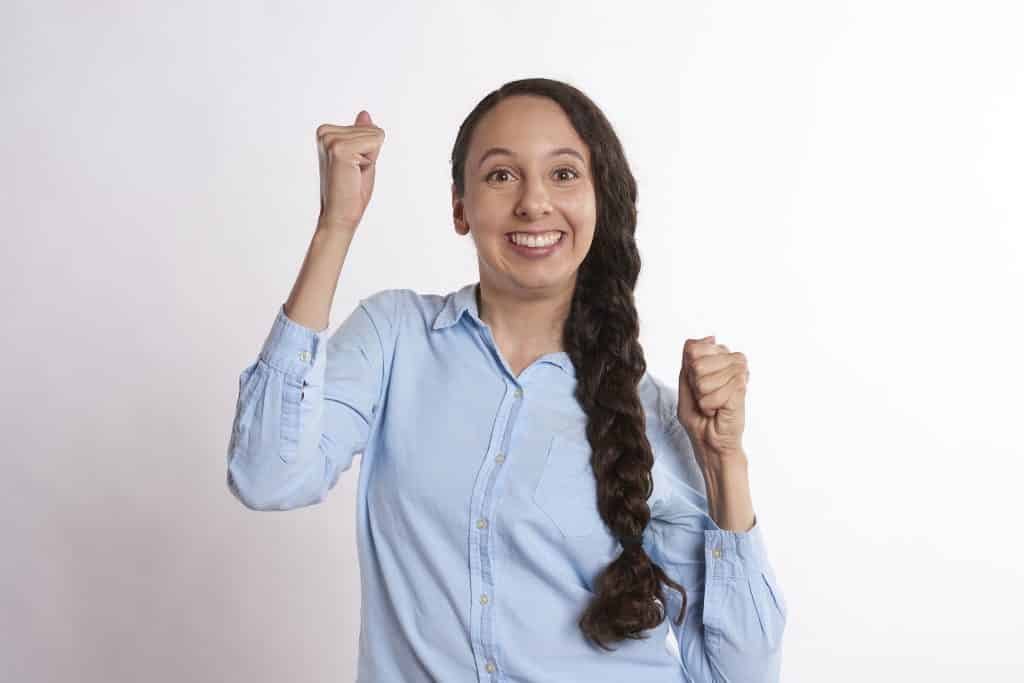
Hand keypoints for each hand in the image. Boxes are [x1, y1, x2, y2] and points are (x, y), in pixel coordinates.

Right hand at [315, 110, 385, 229]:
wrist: (340, 215)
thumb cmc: (349, 191)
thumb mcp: (361, 157)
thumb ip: (362, 135)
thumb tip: (364, 114)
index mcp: (326, 132)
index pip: (368, 128)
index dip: (368, 151)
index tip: (353, 167)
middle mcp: (325, 132)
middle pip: (373, 129)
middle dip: (370, 154)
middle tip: (353, 172)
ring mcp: (331, 139)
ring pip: (375, 136)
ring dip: (369, 159)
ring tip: (352, 173)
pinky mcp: (339, 148)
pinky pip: (375, 142)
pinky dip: (370, 161)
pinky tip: (353, 173)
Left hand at [676, 335, 749, 464]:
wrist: (712, 444)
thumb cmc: (699, 420)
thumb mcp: (685, 387)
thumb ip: (690, 362)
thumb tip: (711, 338)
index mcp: (716, 359)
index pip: (693, 347)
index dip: (687, 369)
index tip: (694, 386)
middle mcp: (729, 362)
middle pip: (696, 361)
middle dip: (694, 384)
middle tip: (703, 398)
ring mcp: (737, 374)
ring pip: (704, 376)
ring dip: (702, 396)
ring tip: (711, 405)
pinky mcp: (741, 387)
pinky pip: (715, 390)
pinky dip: (710, 404)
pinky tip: (718, 410)